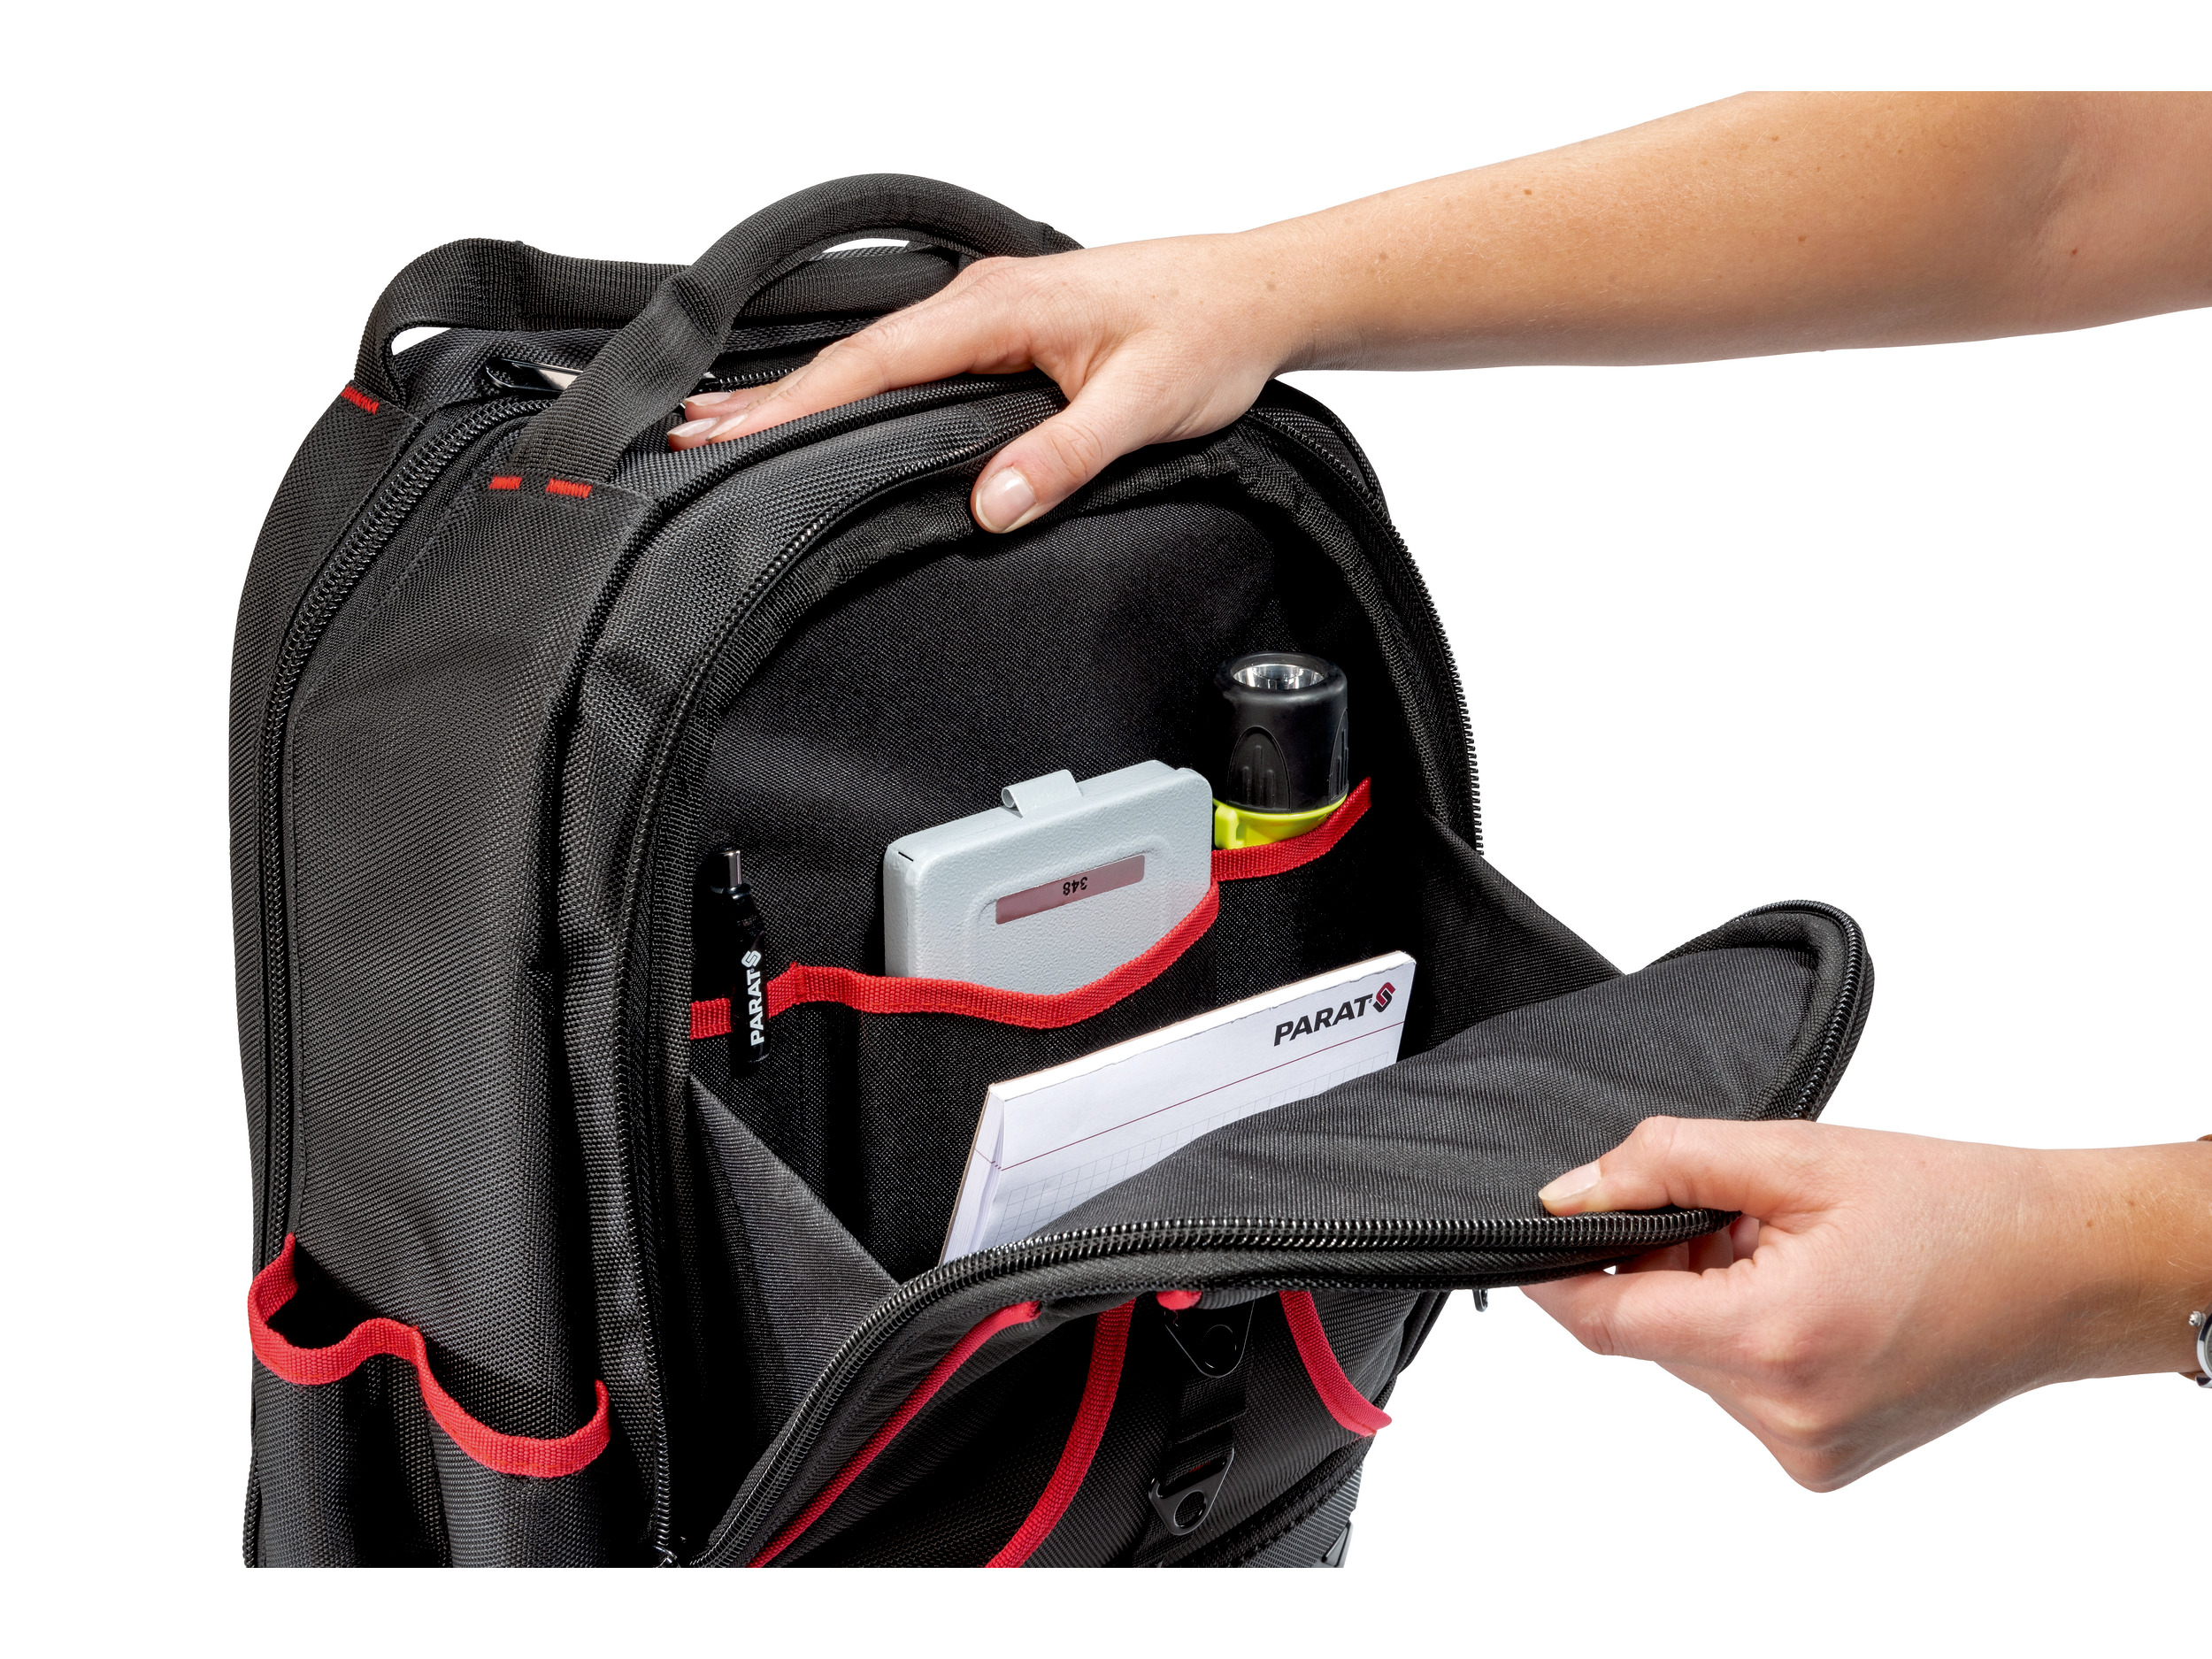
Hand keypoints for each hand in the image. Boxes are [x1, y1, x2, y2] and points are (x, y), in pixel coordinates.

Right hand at [666, 232, 1315, 531]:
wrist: (1256, 294)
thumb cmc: (1207, 335)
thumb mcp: (1143, 407)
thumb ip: (1064, 456)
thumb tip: (992, 502)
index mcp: (997, 307)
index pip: (872, 366)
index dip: (796, 409)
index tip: (730, 441)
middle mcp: (982, 299)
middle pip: (853, 358)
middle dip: (770, 401)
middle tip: (690, 440)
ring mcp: (990, 310)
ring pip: (877, 359)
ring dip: (807, 395)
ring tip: (731, 430)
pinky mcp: (1007, 328)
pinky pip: (912, 361)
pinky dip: (858, 388)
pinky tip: (832, 413)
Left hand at [1522, 1119, 2211, 1489]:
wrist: (2063, 1273)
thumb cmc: (1951, 1205)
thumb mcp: (1796, 1155)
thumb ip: (1666, 1166)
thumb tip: (1567, 1194)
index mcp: (1775, 1338)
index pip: (1605, 1322)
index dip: (1554, 1274)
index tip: (1528, 1233)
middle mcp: (1783, 1415)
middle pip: (1649, 1334)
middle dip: (1662, 1265)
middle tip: (1732, 1211)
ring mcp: (1804, 1449)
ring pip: (1691, 1359)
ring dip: (1707, 1299)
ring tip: (1791, 1252)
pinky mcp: (1820, 1462)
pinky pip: (1737, 1389)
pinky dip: (1746, 1336)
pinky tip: (1813, 1297)